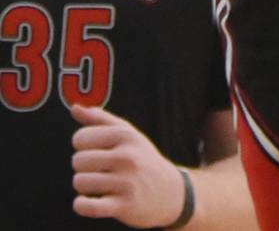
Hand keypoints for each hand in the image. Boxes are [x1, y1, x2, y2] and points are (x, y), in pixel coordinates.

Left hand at [70, 102, 188, 224]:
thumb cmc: (141, 158)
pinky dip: (81, 205)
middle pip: (78, 160)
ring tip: (98, 184)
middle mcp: (127, 156)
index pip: (80, 138)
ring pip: (80, 182)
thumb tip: (74, 107)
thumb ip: (99, 119)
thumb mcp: (127, 134)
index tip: (94, 150)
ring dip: (84, 186)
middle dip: (83, 167)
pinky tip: (86, 202)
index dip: (82, 146)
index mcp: (125, 136)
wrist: (169, 192)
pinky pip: (89, 206)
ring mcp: (126, 182)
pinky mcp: (123, 206)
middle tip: (98, 170)